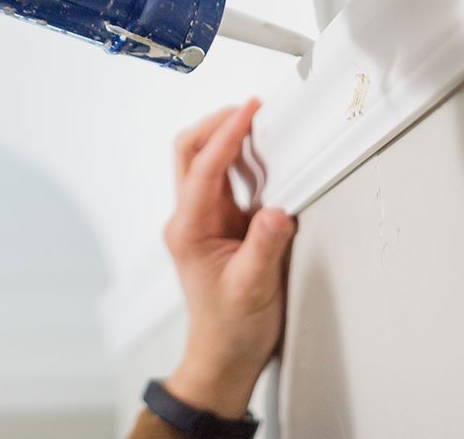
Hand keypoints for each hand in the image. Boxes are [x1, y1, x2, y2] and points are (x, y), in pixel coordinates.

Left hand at [162, 98, 294, 418]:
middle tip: (252, 108)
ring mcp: (202, 219)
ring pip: (204, 161)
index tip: (248, 110)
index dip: (226, 135)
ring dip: (227, 138)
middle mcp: (188, 219)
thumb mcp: (254, 288)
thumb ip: (264, 247)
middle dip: (217, 124)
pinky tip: (262, 155)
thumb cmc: (232, 327)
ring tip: (259, 123)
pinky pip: (225, 178)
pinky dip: (240, 158)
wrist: (224, 355)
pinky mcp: (219, 223)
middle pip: (189, 152)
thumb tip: (275, 211)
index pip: (203, 169)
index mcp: (188, 230)